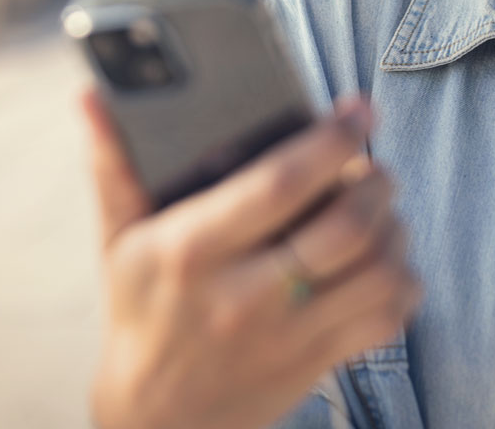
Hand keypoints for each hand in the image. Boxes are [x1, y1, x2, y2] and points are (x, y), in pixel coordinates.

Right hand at [79, 89, 419, 428]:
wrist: (156, 418)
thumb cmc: (142, 313)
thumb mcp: (120, 241)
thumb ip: (114, 166)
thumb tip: (91, 99)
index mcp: (192, 249)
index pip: (279, 183)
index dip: (330, 141)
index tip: (356, 111)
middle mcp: (243, 293)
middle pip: (344, 226)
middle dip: (376, 184)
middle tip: (374, 167)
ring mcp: (284, 334)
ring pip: (376, 271)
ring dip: (396, 230)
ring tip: (383, 212)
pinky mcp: (314, 363)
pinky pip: (385, 319)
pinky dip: (403, 284)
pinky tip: (388, 263)